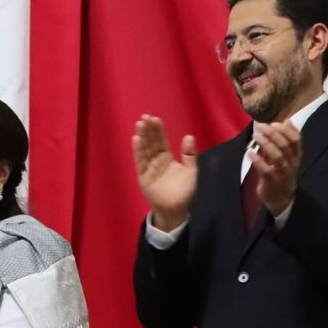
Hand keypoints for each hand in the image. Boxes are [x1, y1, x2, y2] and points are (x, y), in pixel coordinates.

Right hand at [133, 115, 196, 230]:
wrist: (176, 209)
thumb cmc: (184, 191)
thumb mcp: (190, 171)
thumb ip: (189, 155)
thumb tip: (189, 136)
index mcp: (167, 158)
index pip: (161, 141)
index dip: (158, 130)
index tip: (155, 118)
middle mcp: (156, 161)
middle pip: (151, 142)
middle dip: (148, 130)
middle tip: (145, 117)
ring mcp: (149, 168)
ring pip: (144, 150)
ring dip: (142, 137)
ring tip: (140, 125)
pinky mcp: (143, 176)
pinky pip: (140, 162)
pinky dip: (138, 151)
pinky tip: (136, 139)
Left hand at [250, 121, 300, 215]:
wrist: (280, 199)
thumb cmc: (282, 173)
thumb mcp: (288, 157)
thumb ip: (286, 140)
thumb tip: (286, 121)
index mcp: (297, 156)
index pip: (296, 140)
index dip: (286, 129)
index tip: (275, 123)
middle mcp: (292, 164)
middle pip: (285, 145)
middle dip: (273, 133)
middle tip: (261, 126)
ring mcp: (283, 173)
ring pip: (277, 156)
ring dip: (266, 143)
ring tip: (256, 136)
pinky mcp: (272, 181)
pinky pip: (265, 169)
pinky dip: (257, 159)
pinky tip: (250, 152)